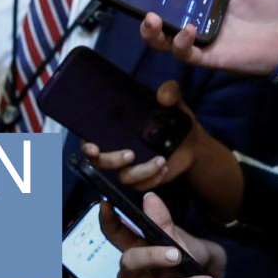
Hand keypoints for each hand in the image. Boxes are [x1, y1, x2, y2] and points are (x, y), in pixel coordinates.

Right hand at [82, 82, 202, 191]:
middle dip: (112, 161)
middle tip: (131, 154)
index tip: (94, 148)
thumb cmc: (173, 118)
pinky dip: (152, 179)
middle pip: (100, 162)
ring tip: (161, 160)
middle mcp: (115, 149)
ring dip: (140, 172)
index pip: (89, 140)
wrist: (190, 140)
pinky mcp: (142, 177)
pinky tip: (165, 168)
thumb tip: (163, 95)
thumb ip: (170, 92)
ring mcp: (128, 165)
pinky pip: (140, 185)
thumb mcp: (173, 101)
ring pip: (123, 176)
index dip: (87, 146)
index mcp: (112, 130)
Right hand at [100, 194, 226, 277]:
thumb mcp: (183, 247)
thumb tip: (150, 198)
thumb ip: (165, 226)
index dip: (108, 220)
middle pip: (130, 261)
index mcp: (136, 252)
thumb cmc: (185, 275)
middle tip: (176, 253)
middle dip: (152, 256)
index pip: (115, 234)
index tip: (107, 204)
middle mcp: (130, 275)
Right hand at [138, 0, 277, 96]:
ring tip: (152, 19)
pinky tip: (188, 29)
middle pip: (159, 23)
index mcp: (201, 1)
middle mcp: (194, 20)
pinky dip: (181, 43)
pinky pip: (185, 54)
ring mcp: (199, 40)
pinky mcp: (208, 56)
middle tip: (144, 7)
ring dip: (151, 33)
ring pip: (163, 42)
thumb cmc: (272, 0)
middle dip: (144, 18)